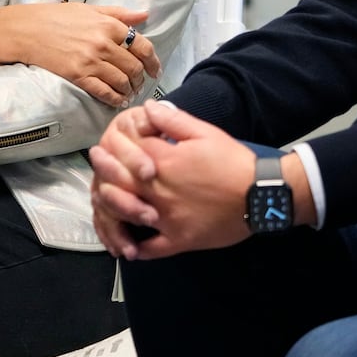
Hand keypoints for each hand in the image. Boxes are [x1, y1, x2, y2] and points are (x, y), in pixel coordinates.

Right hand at [0, 3, 160, 107]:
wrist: (25, 30)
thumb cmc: (55, 16)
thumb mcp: (89, 9)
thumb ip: (118, 13)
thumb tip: (144, 15)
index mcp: (109, 24)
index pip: (143, 46)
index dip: (153, 62)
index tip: (155, 70)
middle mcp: (103, 43)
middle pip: (134, 67)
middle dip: (141, 79)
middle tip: (140, 84)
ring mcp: (91, 61)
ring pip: (122, 82)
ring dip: (129, 90)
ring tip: (128, 93)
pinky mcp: (78, 76)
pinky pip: (104, 92)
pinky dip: (114, 99)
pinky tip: (116, 100)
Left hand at [92, 101, 252, 259]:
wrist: (261, 194)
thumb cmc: (233, 160)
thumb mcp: (204, 132)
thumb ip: (172, 120)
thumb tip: (146, 108)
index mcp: (164, 162)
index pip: (126, 153)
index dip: (113, 149)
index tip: (103, 146)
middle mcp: (160, 191)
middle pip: (119, 182)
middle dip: (103, 172)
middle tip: (95, 167)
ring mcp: (167, 218)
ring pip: (127, 215)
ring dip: (110, 208)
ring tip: (102, 202)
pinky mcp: (180, 240)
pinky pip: (151, 249)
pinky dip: (136, 249)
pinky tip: (128, 246)